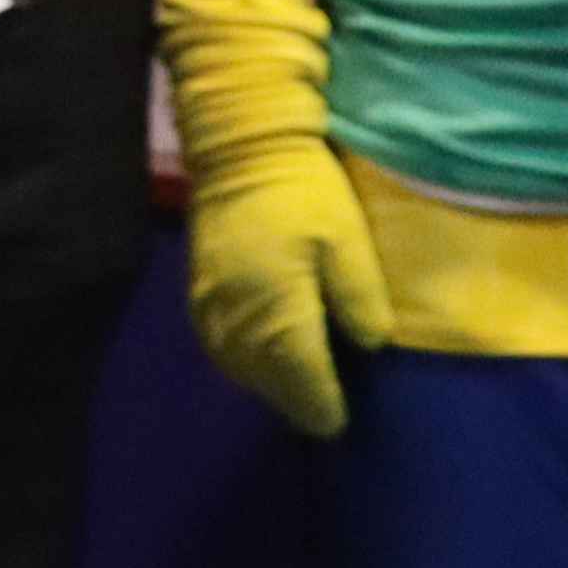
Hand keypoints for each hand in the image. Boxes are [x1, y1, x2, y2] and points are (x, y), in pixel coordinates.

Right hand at [184, 147, 391, 439]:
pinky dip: (245, 363)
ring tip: (299, 389)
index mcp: (278, 312)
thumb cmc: (303, 190)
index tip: (343, 422)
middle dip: (299, 400)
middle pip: (269, 384)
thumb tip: (370, 346)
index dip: (326, 407)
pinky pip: (220, 348)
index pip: (304, 383)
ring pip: (241, 371)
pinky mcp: (196, 294)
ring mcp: (210, 309)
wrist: (242, 145)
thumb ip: (361, 299)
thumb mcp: (348, 239)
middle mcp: (238, 321)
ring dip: (271, 385)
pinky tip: (264, 357)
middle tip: (326, 410)